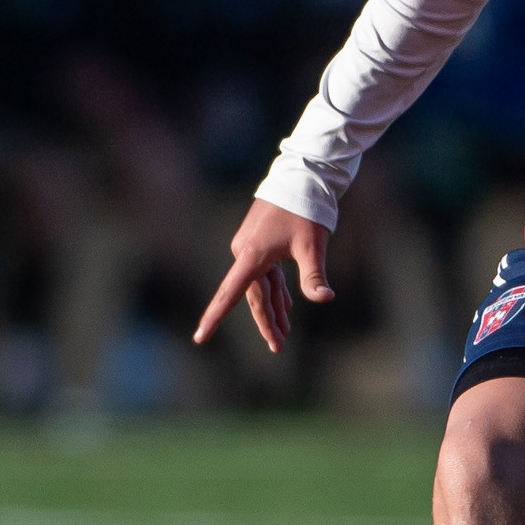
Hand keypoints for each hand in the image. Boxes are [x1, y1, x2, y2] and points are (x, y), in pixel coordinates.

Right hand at [194, 198, 334, 353]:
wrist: (301, 177)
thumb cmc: (305, 210)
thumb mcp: (312, 245)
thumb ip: (314, 275)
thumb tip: (325, 298)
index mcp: (251, 255)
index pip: (229, 295)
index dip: (214, 318)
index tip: (199, 338)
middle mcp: (245, 253)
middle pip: (253, 297)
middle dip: (267, 322)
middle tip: (278, 347)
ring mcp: (250, 248)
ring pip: (261, 287)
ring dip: (273, 308)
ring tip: (284, 334)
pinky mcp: (259, 243)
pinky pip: (266, 274)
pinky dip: (276, 290)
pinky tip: (285, 307)